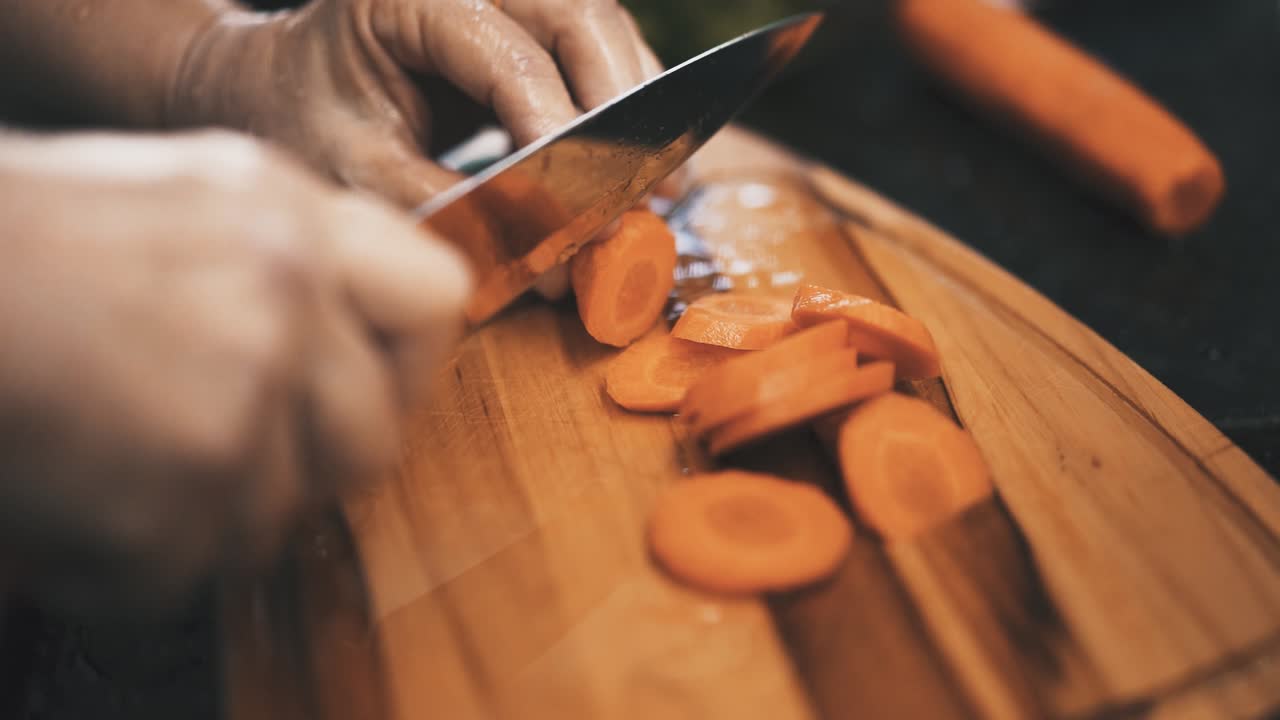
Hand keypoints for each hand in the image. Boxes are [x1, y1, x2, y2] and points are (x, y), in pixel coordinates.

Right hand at [0, 130, 470, 616]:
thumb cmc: (8, 245)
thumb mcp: (168, 202)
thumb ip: (273, 264)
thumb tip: (340, 348)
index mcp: (283, 210)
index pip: (436, 300)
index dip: (406, 371)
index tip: (361, 399)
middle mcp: (287, 286)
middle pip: (374, 441)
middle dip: (302, 477)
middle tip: (221, 464)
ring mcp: (248, 375)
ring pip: (282, 516)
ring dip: (199, 522)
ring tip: (115, 470)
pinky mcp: (195, 464)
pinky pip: (194, 565)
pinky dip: (124, 564)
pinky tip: (67, 506)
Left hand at [168, 0, 687, 301]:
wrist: (268, 81)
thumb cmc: (300, 120)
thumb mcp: (358, 176)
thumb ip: (453, 212)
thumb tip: (554, 262)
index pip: (509, 56)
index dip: (562, 132)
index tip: (595, 207)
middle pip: (577, 13)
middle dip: (625, 103)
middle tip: (658, 183)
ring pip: (598, 20)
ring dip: (637, 98)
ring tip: (661, 178)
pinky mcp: (515, 15)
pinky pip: (592, 38)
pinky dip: (622, 93)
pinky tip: (639, 149)